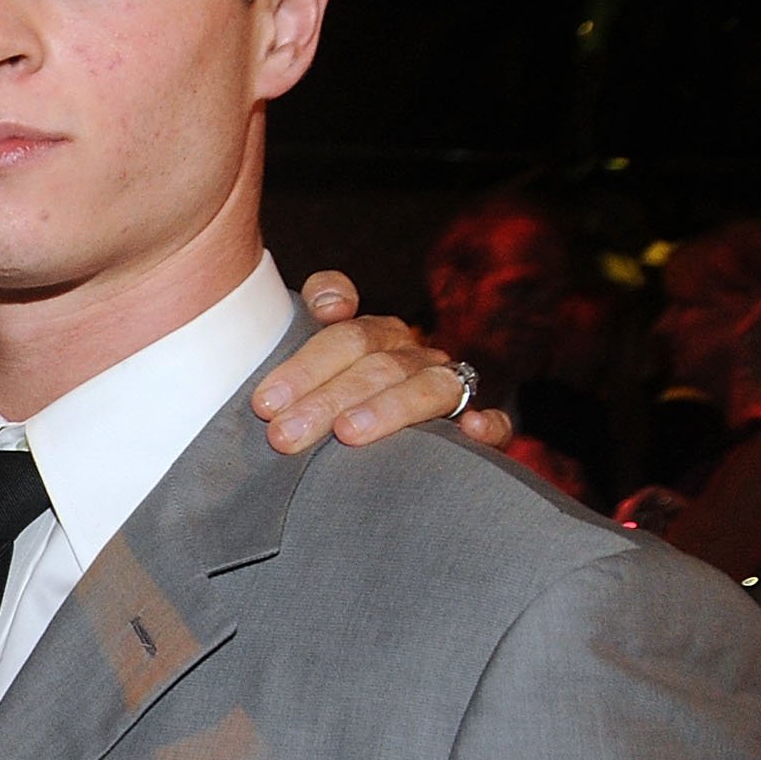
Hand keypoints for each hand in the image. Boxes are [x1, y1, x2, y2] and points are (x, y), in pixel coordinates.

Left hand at [254, 271, 515, 454]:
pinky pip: (494, 423)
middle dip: (324, 399)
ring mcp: (447, 388)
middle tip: (282, 435)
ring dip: (388, 408)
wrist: (380, 456)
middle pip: (374, 363)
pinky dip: (487, 424)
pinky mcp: (479, 428)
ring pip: (426, 387)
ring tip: (348, 432)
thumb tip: (332, 303)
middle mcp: (411, 356)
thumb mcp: (305, 374)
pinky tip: (469, 428)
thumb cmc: (327, 407)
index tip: (266, 401)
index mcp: (371, 337)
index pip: (343, 332)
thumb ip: (305, 324)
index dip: (306, 361)